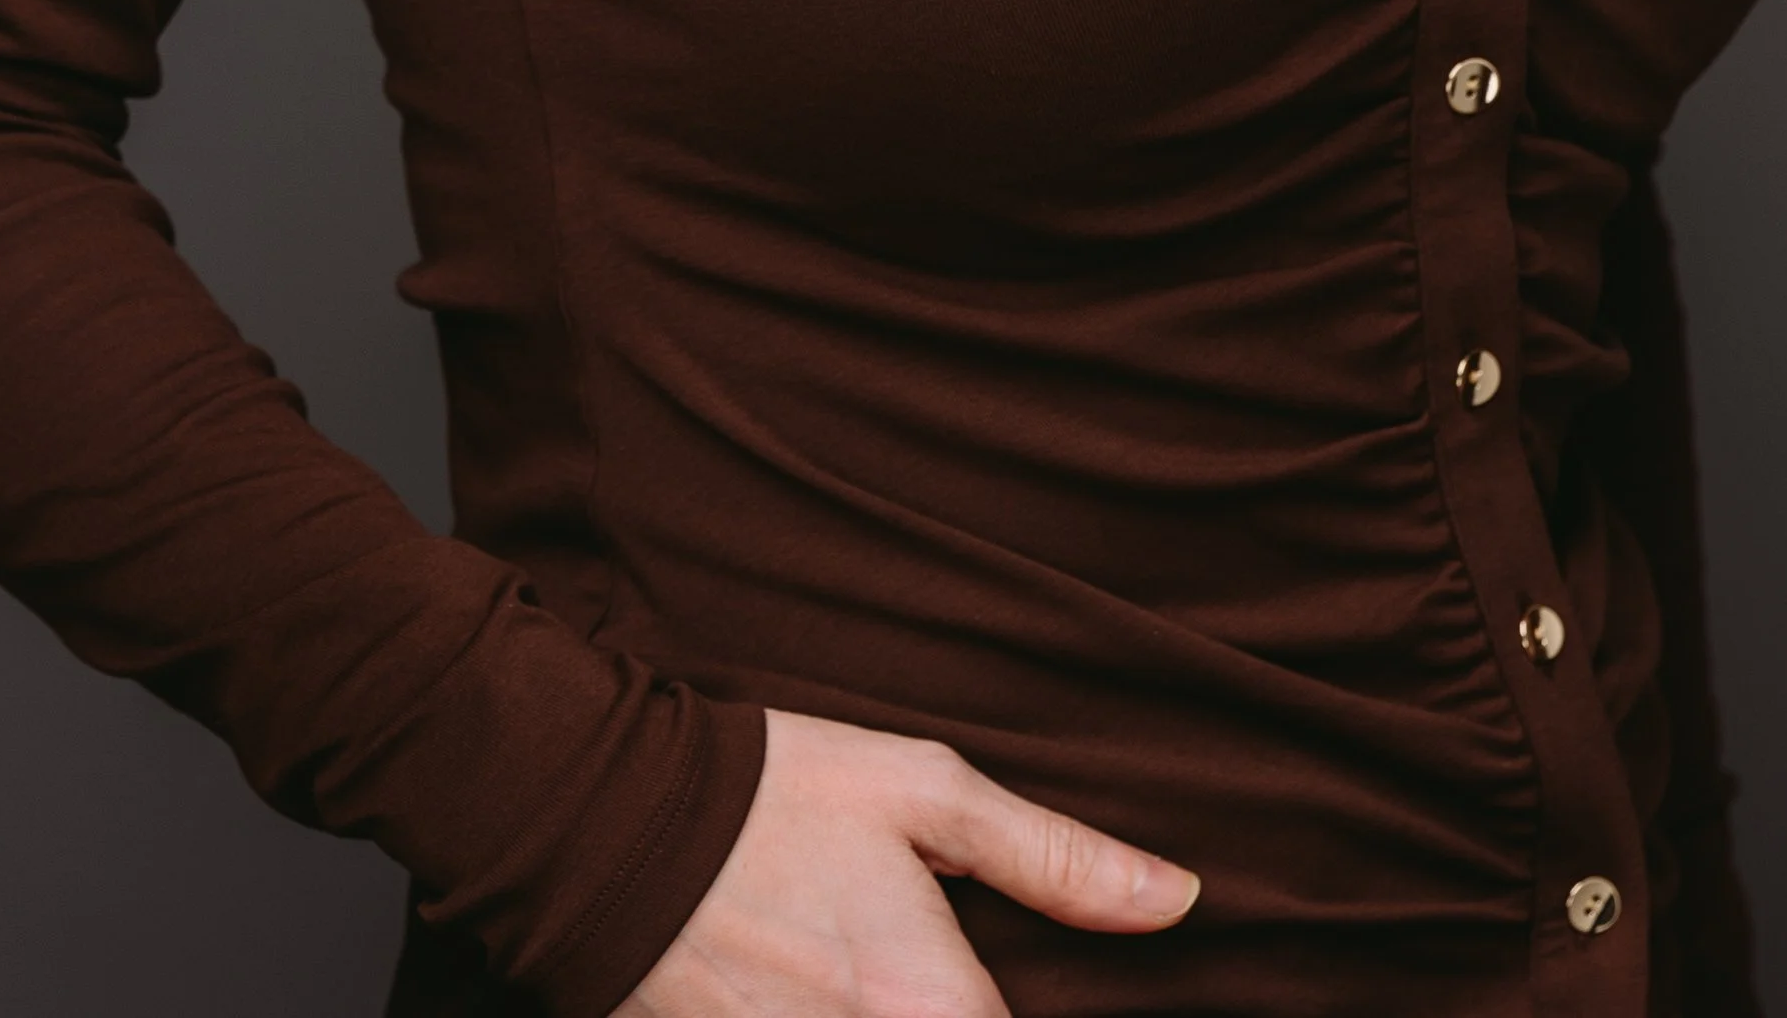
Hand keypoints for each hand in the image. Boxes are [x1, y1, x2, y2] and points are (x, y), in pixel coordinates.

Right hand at [616, 705, 1201, 1017]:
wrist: (608, 822)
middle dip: (974, 1015)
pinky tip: (844, 988)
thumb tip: (1178, 901)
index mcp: (935, 1012)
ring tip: (891, 970)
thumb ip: (1057, 857)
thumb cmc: (775, 796)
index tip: (1044, 990)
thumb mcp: (924, 791)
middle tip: (945, 967)